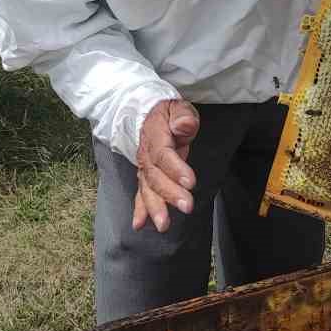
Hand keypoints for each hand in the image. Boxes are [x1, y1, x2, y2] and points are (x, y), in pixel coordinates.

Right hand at [132, 98, 199, 231]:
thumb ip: (182, 115)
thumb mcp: (178, 106)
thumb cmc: (168, 113)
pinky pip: (141, 193)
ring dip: (155, 207)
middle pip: (155, 175)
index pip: (163, 153)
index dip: (175, 168)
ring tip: (163, 224)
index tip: (190, 182)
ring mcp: (144, 167)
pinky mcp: (145, 176)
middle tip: (187, 206)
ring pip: (147, 188)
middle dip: (170, 193)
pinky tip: (140, 225)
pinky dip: (140, 209)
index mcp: (155, 134)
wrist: (148, 115)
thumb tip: (184, 125)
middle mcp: (146, 153)